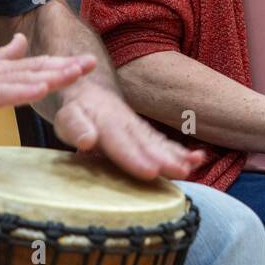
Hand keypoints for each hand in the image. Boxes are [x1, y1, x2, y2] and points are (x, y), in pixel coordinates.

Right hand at [0, 33, 93, 130]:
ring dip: (49, 75)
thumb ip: (2, 57)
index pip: (36, 64)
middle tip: (92, 62)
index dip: (62, 62)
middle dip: (65, 66)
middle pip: (35, 68)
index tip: (88, 61)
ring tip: (74, 73)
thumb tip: (22, 41)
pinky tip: (39, 90)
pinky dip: (21, 91)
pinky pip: (0, 94)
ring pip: (22, 79)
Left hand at [52, 83, 207, 180]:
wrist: (87, 92)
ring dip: (177, 155)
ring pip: (159, 142)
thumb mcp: (67, 118)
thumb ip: (77, 128)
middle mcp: (127, 125)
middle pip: (146, 144)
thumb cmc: (74, 111)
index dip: (135, 158)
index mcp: (106, 123)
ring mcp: (139, 128)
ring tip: (195, 164)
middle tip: (182, 172)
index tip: (151, 171)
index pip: (121, 143)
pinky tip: (198, 159)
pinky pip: (164, 142)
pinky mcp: (145, 133)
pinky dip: (180, 150)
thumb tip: (86, 140)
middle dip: (165, 159)